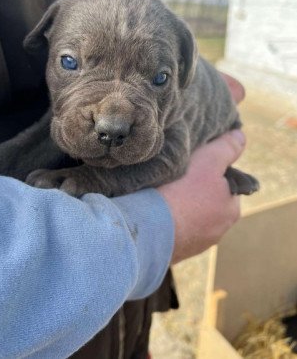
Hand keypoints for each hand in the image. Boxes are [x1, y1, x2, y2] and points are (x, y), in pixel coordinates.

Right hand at [157, 73, 245, 263]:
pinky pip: (173, 230)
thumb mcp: (209, 160)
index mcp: (231, 209)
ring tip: (162, 194)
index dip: (211, 169)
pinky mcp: (174, 252)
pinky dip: (167, 221)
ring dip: (181, 207)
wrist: (149, 230)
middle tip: (176, 177)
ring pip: (190, 217)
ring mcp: (195, 244)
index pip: (226, 183)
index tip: (193, 163)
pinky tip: (154, 211)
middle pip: (208, 201)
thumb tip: (241, 136)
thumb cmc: (183, 192)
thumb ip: (227, 148)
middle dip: (196, 190)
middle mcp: (218, 231)